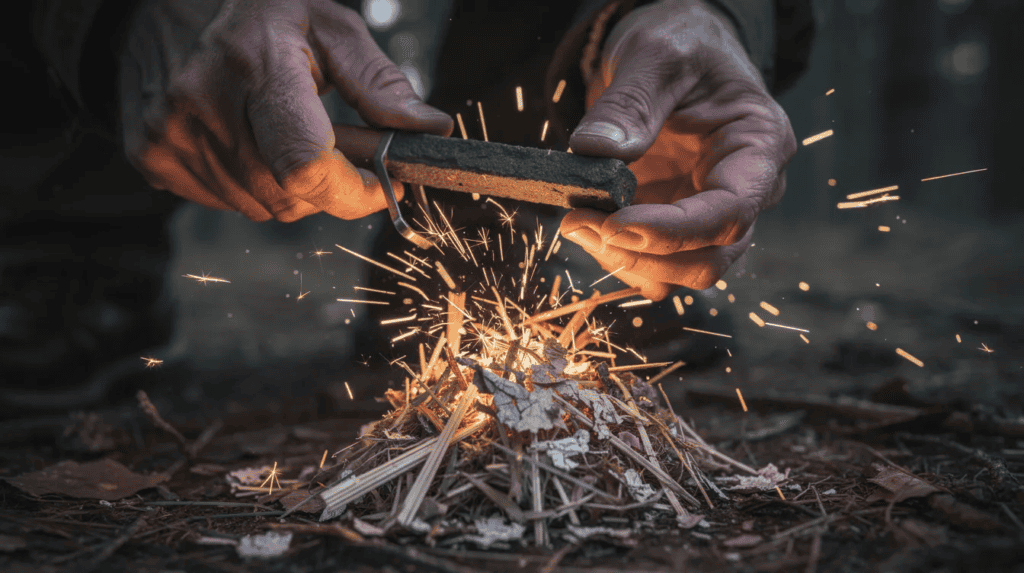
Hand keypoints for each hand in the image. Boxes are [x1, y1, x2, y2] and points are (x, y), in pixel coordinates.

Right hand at [119, 0, 451, 221]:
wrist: (162, 7)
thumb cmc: (257, 14)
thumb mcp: (329, 27)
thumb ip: (379, 83)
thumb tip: (427, 128)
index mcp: (256, 64)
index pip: (307, 165)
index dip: (354, 191)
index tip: (382, 184)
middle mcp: (203, 102)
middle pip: (290, 196)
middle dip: (330, 185)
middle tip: (337, 146)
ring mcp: (170, 134)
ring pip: (263, 207)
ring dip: (292, 186)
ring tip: (285, 132)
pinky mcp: (152, 156)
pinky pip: (228, 203)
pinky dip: (254, 184)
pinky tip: (249, 140)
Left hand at [560, 0, 795, 299]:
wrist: (674, 51)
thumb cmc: (681, 43)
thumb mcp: (656, 53)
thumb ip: (629, 102)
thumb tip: (595, 151)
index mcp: (759, 147)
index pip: (729, 212)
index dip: (671, 231)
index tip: (613, 223)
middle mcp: (746, 191)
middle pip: (709, 258)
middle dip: (641, 252)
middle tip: (578, 219)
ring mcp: (712, 214)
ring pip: (680, 273)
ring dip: (624, 261)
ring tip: (575, 219)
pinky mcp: (678, 225)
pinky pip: (653, 265)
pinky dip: (617, 256)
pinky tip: (587, 224)